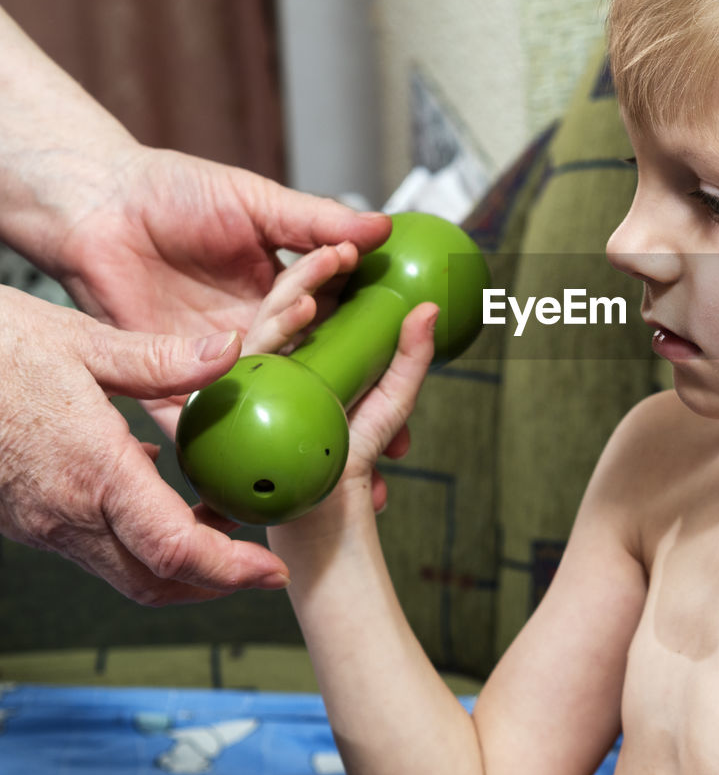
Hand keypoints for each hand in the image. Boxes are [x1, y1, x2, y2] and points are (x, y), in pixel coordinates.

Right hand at [0, 284, 289, 604]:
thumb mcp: (81, 340)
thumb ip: (162, 359)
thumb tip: (232, 351)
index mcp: (93, 472)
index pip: (174, 551)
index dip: (231, 572)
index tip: (272, 572)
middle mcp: (65, 513)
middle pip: (153, 581)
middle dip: (215, 584)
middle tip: (261, 565)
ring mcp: (41, 522)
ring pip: (123, 570)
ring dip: (179, 563)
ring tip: (224, 524)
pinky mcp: (26, 517)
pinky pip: (93, 545)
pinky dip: (140, 539)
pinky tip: (163, 492)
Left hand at [45, 147, 390, 434]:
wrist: (96, 204)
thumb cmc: (173, 190)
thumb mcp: (256, 201)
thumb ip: (315, 220)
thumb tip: (382, 229)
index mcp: (283, 292)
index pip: (340, 323)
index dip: (376, 346)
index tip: (415, 369)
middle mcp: (256, 331)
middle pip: (313, 372)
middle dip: (353, 404)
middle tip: (395, 437)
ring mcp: (216, 359)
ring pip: (269, 396)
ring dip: (303, 424)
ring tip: (338, 449)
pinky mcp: (170, 379)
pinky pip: (199, 420)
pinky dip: (224, 445)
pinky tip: (256, 472)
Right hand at [247, 245, 437, 521]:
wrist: (325, 528)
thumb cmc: (353, 463)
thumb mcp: (391, 404)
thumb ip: (409, 359)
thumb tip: (432, 308)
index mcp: (304, 354)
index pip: (310, 301)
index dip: (328, 271)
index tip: (353, 246)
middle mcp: (273, 366)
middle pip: (283, 308)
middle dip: (308, 278)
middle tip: (341, 250)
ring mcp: (249, 386)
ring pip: (263, 329)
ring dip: (290, 299)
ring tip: (321, 276)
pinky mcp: (229, 410)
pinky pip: (245, 368)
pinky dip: (272, 336)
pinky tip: (297, 313)